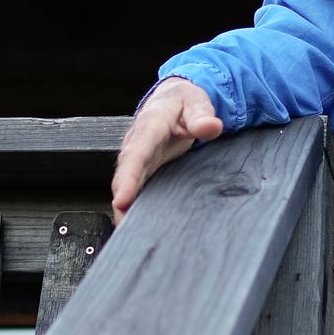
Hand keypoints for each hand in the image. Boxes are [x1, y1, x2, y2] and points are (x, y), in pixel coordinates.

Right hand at [110, 78, 223, 222]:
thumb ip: (202, 116)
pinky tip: (138, 228)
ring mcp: (139, 160)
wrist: (176, 100)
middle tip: (123, 226)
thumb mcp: (197, 103)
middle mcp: (138, 146)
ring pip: (127, 186)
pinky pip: (135, 189)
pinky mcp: (144, 171)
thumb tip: (211, 127)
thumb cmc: (184, 102)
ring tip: (128, 235)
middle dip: (122, 200)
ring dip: (125, 209)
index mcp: (149, 128)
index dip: (128, 178)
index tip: (122, 199)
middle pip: (126, 176)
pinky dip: (133, 207)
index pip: (136, 154)